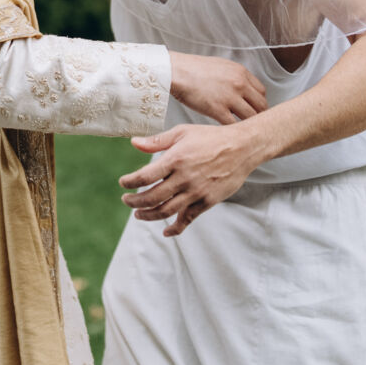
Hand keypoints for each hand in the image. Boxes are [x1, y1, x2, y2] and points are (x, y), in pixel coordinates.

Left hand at [120, 123, 266, 236]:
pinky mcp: (207, 201)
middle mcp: (184, 178)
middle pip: (151, 197)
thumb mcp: (182, 132)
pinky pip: (187, 219)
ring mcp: (196, 192)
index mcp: (175, 158)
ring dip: (149, 215)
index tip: (123, 184)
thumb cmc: (211, 137)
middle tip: (127, 201)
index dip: (130, 183)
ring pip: (166, 211)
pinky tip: (166, 231)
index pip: (144, 176)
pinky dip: (175, 228)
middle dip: (135, 202)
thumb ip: (157, 141)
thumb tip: (133, 143)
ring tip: (139, 214)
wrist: (242, 148)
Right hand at [167, 51, 266, 123]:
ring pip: (251, 117)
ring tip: (243, 131)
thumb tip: (242, 88)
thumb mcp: (222, 66)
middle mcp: (239, 84)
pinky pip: (234, 124)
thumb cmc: (194, 69)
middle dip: (258, 116)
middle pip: (261, 105)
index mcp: (241, 72)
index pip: (262, 92)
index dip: (258, 103)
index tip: (254, 109)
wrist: (177, 71)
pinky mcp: (217, 109)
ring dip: (248, 125)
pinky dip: (233, 130)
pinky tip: (229, 132)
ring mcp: (230, 97)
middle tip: (253, 123)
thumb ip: (235, 77)